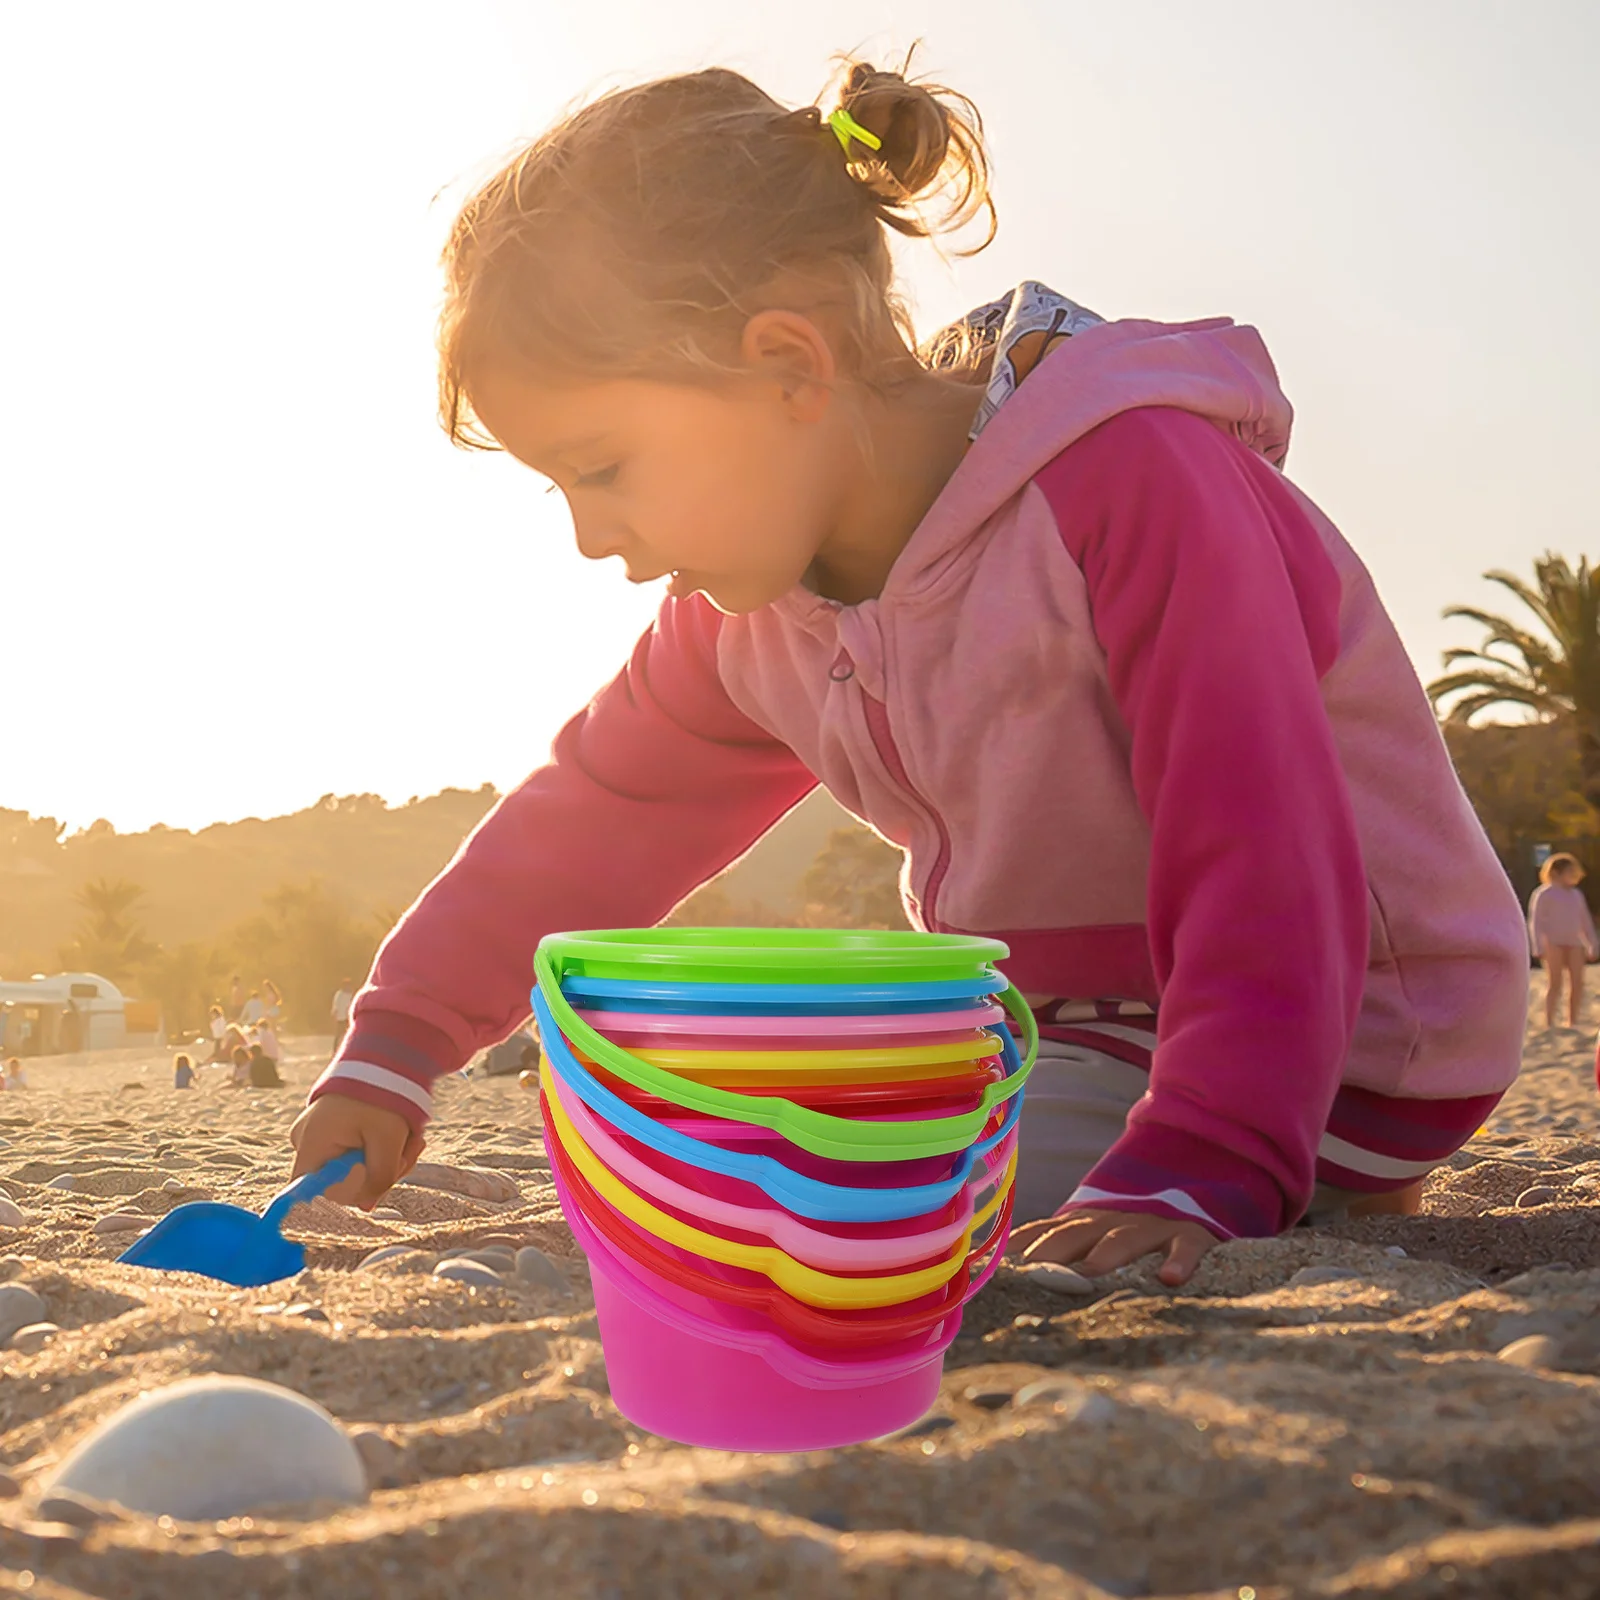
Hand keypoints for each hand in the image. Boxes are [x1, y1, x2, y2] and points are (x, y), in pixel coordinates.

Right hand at [289, 1094, 424, 1210]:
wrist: (386, 1056)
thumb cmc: (382, 1095)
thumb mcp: (388, 1139)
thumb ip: (379, 1176)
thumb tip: (366, 1206)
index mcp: (313, 1144)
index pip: (308, 1194)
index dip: (341, 1200)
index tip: (371, 1193)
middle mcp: (307, 1143)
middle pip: (339, 1184)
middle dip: (381, 1174)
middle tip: (410, 1152)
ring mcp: (319, 1138)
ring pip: (354, 1170)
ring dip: (388, 1161)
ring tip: (412, 1139)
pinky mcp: (334, 1133)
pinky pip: (356, 1155)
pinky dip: (382, 1151)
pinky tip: (403, 1137)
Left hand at [1010, 1207, 1220, 1286]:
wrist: (1184, 1198)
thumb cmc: (1123, 1238)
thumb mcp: (1087, 1240)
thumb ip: (1051, 1253)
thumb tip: (998, 1277)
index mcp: (1080, 1225)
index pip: (1042, 1233)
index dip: (1018, 1249)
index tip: (995, 1269)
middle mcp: (1108, 1222)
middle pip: (1074, 1234)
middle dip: (1051, 1252)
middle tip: (1032, 1276)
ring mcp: (1148, 1227)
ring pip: (1124, 1238)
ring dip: (1106, 1254)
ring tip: (1090, 1274)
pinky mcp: (1188, 1237)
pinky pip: (1184, 1247)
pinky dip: (1179, 1261)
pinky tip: (1171, 1279)